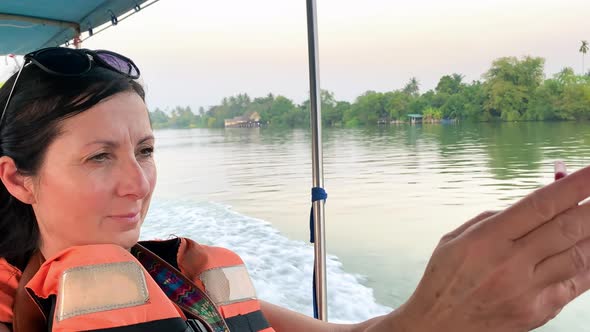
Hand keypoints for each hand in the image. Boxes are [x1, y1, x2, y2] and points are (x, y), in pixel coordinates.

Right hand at [382, 162, 589, 331]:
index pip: (540, 206)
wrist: (438, 327)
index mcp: (487, 240)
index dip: (573, 186)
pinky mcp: (540, 311)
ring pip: (580, 256)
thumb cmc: (445, 278)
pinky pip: (577, 283)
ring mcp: (528, 290)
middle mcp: (510, 264)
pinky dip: (589, 263)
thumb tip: (535, 204)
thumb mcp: (455, 239)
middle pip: (567, 228)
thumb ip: (494, 219)